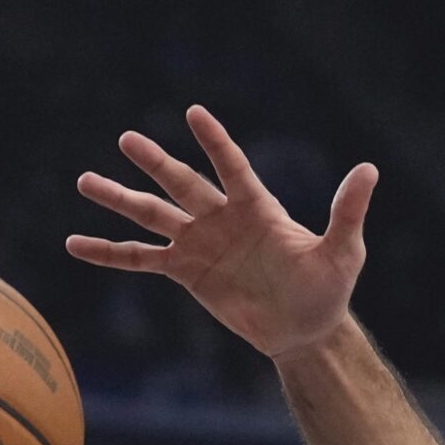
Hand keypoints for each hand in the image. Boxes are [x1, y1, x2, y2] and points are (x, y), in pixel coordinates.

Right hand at [68, 103, 376, 359]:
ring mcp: (199, 243)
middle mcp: (222, 218)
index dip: (213, 142)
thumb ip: (347, 212)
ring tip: (85, 180)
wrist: (304, 330)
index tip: (193, 114)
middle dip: (154, 163)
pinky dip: (109, 252)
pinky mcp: (185, 272)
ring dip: (119, 199)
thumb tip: (368, 169)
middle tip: (126, 139)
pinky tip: (76, 244)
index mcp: (257, 206)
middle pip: (181, 184)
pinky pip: (140, 259)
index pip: (230, 166)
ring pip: (152, 215)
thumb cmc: (328, 289)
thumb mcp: (343, 253)